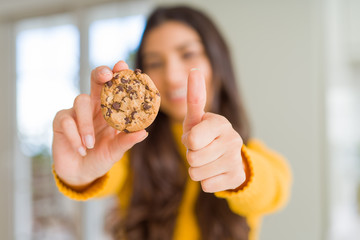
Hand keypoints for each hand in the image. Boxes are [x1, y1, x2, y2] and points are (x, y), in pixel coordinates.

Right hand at [52, 61, 147, 188]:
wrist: (81, 173)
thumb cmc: (101, 157)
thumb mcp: (116, 151)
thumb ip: (126, 141)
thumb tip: (144, 132)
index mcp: (110, 110)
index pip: (114, 87)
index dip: (118, 74)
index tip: (123, 65)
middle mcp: (94, 106)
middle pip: (94, 81)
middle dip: (100, 74)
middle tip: (106, 75)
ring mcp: (76, 111)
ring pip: (80, 100)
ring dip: (86, 123)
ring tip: (91, 143)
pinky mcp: (61, 121)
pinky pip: (67, 121)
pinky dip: (75, 136)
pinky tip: (81, 149)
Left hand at [182, 69, 245, 192]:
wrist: (228, 158)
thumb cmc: (206, 135)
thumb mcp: (197, 118)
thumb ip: (194, 96)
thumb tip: (194, 69)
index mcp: (220, 123)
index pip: (192, 140)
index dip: (189, 141)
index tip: (197, 137)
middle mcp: (232, 140)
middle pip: (193, 158)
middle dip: (192, 156)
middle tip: (202, 150)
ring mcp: (236, 160)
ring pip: (197, 174)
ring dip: (197, 169)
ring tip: (208, 160)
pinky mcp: (236, 177)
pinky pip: (206, 185)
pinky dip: (206, 181)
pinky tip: (215, 172)